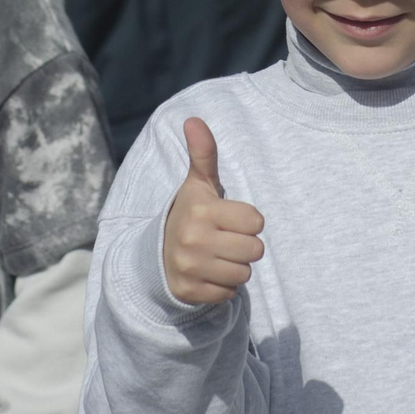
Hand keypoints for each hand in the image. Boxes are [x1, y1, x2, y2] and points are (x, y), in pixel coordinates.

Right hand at [162, 118, 264, 304]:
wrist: (158, 254)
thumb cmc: (192, 214)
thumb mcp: (198, 184)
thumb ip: (204, 153)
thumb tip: (193, 119)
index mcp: (201, 210)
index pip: (256, 221)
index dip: (248, 221)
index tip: (229, 219)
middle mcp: (193, 239)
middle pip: (255, 250)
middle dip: (245, 246)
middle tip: (224, 240)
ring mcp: (190, 267)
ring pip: (244, 274)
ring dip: (236, 267)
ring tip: (216, 257)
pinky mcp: (190, 292)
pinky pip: (229, 294)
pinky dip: (223, 286)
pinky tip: (208, 274)